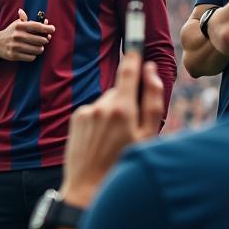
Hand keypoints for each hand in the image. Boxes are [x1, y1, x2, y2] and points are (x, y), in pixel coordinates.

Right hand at [0, 9, 54, 61]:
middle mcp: (17, 35)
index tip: (52, 29)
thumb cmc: (11, 32)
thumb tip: (46, 21)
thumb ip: (32, 21)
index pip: (37, 26)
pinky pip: (31, 57)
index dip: (47, 28)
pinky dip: (33, 55)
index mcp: (19, 26)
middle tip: (44, 40)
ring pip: (37, 50)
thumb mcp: (18, 23)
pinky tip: (30, 53)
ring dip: (40, 49)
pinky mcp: (14, 55)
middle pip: (40, 40)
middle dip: (45, 40)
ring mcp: (15, 46)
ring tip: (38, 47)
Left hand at [60, 52, 164, 206]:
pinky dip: (99, 120)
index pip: (129, 71)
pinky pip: (93, 112)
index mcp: (123, 108)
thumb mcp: (147, 136)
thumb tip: (150, 72)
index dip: (134, 54)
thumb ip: (152, 101)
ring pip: (107, 102)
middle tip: (131, 129)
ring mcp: (86, 111)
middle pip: (120, 91)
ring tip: (113, 140)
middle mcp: (102, 105)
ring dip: (113, 114)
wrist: (87, 187)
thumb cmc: (123, 163)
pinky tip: (100, 141)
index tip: (136, 41)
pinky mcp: (76, 118)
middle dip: (128, 101)